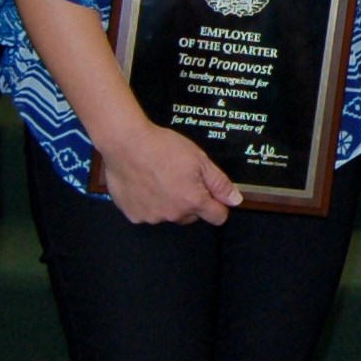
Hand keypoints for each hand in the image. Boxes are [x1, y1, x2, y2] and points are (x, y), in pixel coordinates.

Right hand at [95, 119, 240, 225]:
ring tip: (159, 178)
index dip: (218, 205)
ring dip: (168, 202)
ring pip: (168, 214)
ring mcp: (152, 216)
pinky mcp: (133, 214)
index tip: (212, 194)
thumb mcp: (200, 160)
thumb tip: (235, 200)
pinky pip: (147, 213)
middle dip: (191, 201)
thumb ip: (219, 183)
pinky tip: (144, 183)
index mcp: (193, 201)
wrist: (126, 144)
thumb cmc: (162, 148)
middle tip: (180, 178)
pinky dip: (147, 202)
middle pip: (191, 215)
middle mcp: (173, 214)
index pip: (218, 217)